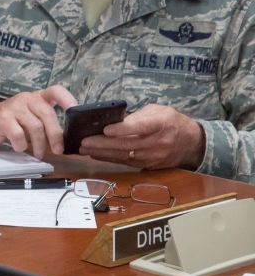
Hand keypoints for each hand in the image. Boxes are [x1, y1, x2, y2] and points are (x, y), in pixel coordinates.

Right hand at [0, 86, 78, 158]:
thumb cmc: (13, 121)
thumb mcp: (30, 116)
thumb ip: (45, 122)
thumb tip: (64, 140)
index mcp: (37, 97)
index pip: (56, 91)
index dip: (67, 99)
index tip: (75, 110)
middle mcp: (27, 98)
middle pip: (47, 114)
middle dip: (55, 135)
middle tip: (58, 150)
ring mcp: (14, 107)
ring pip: (35, 126)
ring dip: (39, 144)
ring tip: (39, 154)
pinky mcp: (2, 118)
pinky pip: (18, 134)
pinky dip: (21, 145)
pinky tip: (19, 147)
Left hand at [79, 103, 205, 169]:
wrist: (191, 142)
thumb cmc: (171, 122)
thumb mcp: (158, 110)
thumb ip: (138, 115)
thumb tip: (115, 121)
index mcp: (162, 124)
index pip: (141, 127)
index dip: (122, 129)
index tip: (106, 129)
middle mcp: (158, 142)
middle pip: (127, 144)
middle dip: (103, 144)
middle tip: (85, 141)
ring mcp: (154, 156)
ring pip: (124, 156)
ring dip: (102, 153)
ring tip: (85, 149)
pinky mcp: (149, 165)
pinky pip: (126, 163)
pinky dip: (109, 159)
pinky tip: (96, 155)